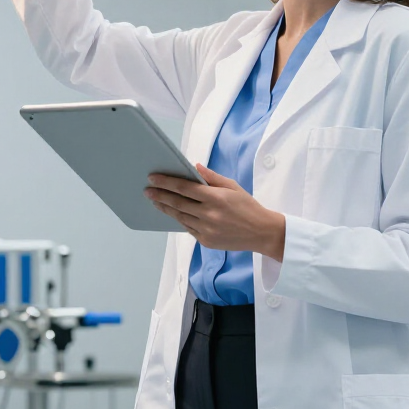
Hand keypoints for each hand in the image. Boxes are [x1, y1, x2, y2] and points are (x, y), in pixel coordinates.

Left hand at [145, 165, 285, 260]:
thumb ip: (212, 177)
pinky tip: (172, 213)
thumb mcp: (232, 186)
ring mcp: (207, 230)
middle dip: (160, 195)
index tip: (153, 178)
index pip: (184, 188)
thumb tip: (194, 166)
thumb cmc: (247, 206)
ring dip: (166, 208)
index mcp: (216, 198)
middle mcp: (209, 214)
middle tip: (147, 190)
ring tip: (155, 201)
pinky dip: (179, 219)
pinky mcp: (206, 241)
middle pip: (178, 203)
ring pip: (180, 217)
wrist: (261, 232)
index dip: (166, 182)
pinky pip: (188, 228)